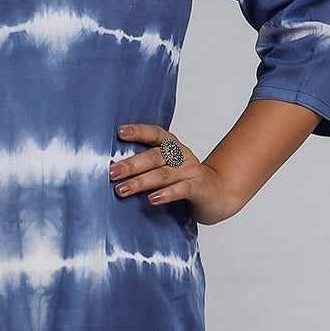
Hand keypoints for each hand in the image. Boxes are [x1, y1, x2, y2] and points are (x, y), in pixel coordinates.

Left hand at [109, 122, 245, 223]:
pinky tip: (152, 199)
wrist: (218, 195)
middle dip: (131, 164)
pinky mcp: (198, 188)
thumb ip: (147, 166)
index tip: (120, 132)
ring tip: (122, 189)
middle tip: (112, 172)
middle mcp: (181, 156)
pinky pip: (181, 189)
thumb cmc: (185, 182)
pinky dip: (166, 194)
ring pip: (163, 174)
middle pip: (154, 157)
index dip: (138, 131)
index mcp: (172, 147)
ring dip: (140, 182)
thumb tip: (114, 169)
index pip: (155, 134)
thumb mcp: (167, 169)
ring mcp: (190, 172)